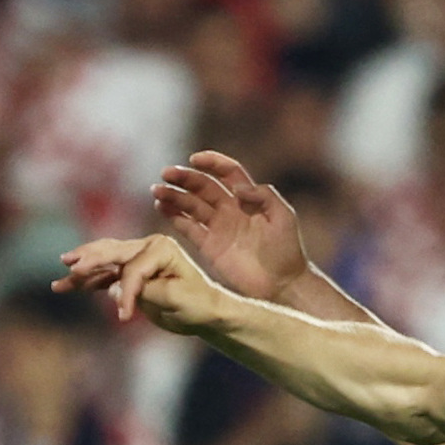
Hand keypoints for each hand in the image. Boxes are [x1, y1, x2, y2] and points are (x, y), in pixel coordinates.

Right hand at [54, 234, 231, 336]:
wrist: (206, 312)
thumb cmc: (197, 303)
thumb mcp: (174, 297)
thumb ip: (142, 290)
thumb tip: (112, 288)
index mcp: (160, 248)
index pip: (133, 268)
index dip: (126, 292)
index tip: (124, 317)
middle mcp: (146, 247)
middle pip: (110, 252)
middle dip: (89, 260)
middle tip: (69, 267)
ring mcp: (136, 259)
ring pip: (103, 262)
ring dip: (81, 271)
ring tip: (60, 277)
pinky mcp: (130, 275)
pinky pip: (104, 276)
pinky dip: (87, 282)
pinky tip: (67, 286)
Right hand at [152, 152, 314, 303]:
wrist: (282, 284)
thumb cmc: (288, 250)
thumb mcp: (284, 217)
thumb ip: (264, 196)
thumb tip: (238, 189)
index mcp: (249, 198)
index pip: (227, 172)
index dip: (212, 162)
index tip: (195, 159)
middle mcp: (230, 210)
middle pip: (203, 186)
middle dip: (184, 178)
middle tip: (166, 173)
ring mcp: (218, 228)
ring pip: (191, 205)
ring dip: (174, 196)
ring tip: (157, 191)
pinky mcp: (209, 247)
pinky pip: (188, 228)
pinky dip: (174, 218)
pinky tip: (162, 208)